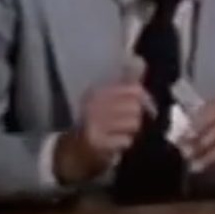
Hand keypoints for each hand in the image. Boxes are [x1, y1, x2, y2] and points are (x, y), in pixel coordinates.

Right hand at [55, 63, 152, 186]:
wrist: (71, 152)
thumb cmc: (94, 122)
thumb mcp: (104, 99)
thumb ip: (124, 82)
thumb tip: (140, 61)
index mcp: (96, 93)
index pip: (134, 89)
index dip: (143, 98)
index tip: (141, 105)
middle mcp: (93, 106)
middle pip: (136, 107)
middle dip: (136, 116)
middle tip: (125, 122)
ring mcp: (94, 125)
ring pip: (134, 123)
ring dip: (130, 131)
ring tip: (119, 132)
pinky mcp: (97, 144)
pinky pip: (126, 140)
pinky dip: (124, 143)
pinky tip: (113, 143)